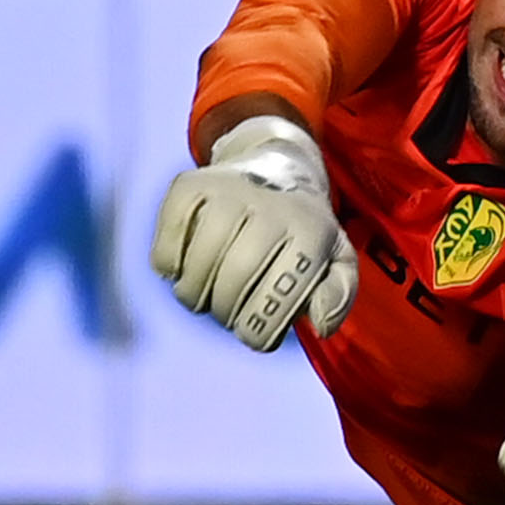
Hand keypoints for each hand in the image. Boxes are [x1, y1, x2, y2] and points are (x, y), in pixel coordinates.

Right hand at [149, 116, 358, 351]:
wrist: (275, 168)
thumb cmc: (302, 231)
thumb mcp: (334, 260)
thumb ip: (336, 296)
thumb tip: (321, 325)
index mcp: (311, 230)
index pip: (281, 295)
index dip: (262, 330)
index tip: (256, 335)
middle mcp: (271, 205)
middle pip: (236, 277)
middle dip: (227, 313)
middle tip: (227, 316)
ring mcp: (228, 190)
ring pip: (198, 261)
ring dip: (194, 294)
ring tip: (203, 297)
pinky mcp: (190, 184)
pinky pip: (168, 239)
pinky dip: (169, 264)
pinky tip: (182, 268)